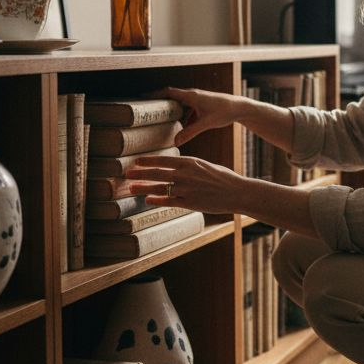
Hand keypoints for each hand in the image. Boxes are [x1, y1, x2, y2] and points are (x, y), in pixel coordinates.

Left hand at [125, 155, 248, 213]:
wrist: (237, 192)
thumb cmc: (223, 178)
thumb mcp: (205, 165)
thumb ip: (189, 166)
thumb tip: (175, 166)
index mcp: (190, 162)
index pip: (163, 160)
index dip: (148, 161)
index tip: (136, 161)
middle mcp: (186, 174)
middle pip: (157, 173)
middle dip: (140, 173)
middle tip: (126, 173)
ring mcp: (187, 189)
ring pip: (160, 188)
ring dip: (143, 188)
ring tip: (131, 188)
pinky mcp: (190, 203)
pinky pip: (169, 201)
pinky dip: (157, 200)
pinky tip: (148, 200)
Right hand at [148, 86, 239, 145]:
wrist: (240, 108)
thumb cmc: (224, 112)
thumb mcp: (205, 123)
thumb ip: (190, 133)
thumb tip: (175, 142)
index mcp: (191, 96)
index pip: (168, 92)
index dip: (154, 94)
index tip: (142, 98)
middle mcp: (193, 95)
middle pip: (171, 98)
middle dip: (160, 104)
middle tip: (147, 112)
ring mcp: (198, 100)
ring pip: (180, 105)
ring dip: (171, 112)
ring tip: (160, 121)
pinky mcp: (202, 106)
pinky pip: (188, 110)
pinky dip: (182, 117)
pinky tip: (180, 127)